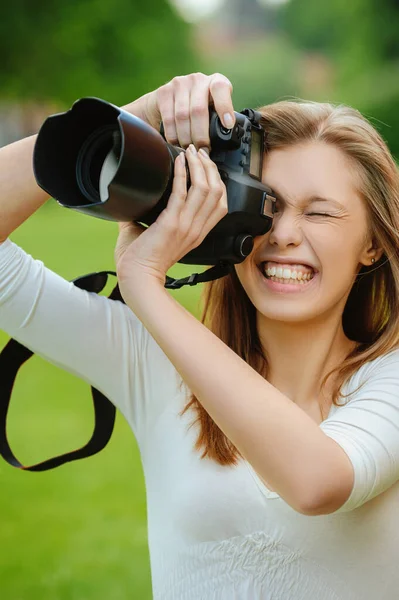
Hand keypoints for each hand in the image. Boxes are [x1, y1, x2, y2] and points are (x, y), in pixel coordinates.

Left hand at [114, 144, 227, 289]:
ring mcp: (186, 226)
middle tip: (200, 153)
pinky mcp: (172, 223)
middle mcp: (196, 229)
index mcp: (196, 233)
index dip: (218, 181)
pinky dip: (182, 173)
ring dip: (199, 166)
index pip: (221, 204)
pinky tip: (178, 160)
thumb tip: (132, 200)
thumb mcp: (154, 236)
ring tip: (191, 152)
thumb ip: (147, 217)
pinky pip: (182, 192)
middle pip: (217, 192)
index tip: (207, 166)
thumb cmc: (141, 262)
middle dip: (210, 167)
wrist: (136, 277)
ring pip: (205, 189)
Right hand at [121, 72, 234, 150]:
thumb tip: (227, 141)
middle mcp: (197, 79)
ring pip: (182, 117)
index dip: (224, 106)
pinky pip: (169, 119)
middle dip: (201, 135)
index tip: (228, 125)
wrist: (165, 102)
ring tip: (190, 150)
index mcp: (215, 81)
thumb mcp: (212, 110)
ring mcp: (179, 84)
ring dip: (186, 138)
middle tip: (203, 150)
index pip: (220, 89)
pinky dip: (173, 136)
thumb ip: (218, 119)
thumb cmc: (195, 110)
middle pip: (198, 110)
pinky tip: (176, 143)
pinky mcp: (163, 92)